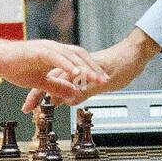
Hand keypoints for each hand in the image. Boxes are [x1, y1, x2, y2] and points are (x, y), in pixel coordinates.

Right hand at [0, 39, 109, 105]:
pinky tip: (74, 72)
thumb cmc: (15, 67)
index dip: (92, 69)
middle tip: (105, 80)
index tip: (102, 80)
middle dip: (93, 68)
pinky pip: (55, 57)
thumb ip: (57, 86)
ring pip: (70, 55)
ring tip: (93, 77)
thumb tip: (73, 92)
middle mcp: (54, 48)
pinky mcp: (38, 51)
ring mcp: (46, 48)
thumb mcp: (40, 82)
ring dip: (83, 67)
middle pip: (80, 55)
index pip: (79, 60)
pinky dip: (66, 64)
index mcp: (56, 54)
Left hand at [21, 27, 161, 112]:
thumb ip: (78, 90)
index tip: (28, 106)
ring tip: (42, 105)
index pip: (51, 79)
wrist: (134, 53)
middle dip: (39, 93)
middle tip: (28, 107)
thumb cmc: (117, 67)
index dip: (39, 92)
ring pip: (64, 77)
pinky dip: (74, 87)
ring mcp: (86, 65)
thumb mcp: (93, 83)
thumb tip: (64, 100)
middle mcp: (77, 64)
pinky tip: (69, 99)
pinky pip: (83, 79)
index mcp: (74, 67)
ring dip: (52, 91)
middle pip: (52, 78)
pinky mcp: (97, 68)